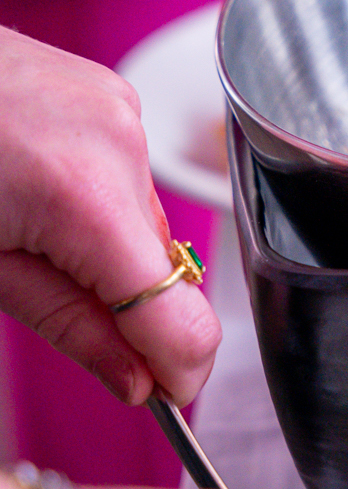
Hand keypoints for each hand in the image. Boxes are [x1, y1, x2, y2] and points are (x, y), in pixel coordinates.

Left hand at [0, 27, 219, 407]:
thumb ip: (71, 329)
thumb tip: (134, 378)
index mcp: (85, 197)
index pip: (182, 318)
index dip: (177, 370)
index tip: (162, 392)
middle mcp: (121, 145)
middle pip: (162, 269)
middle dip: (121, 302)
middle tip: (45, 292)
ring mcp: (121, 111)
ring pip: (144, 225)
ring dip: (105, 248)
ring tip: (25, 222)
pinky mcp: (112, 95)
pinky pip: (127, 180)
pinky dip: (96, 203)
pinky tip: (39, 188)